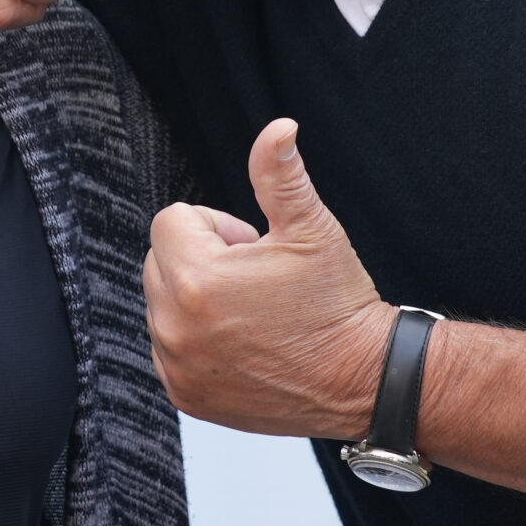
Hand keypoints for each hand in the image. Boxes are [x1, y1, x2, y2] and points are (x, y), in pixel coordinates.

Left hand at [142, 118, 395, 438]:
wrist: (363, 379)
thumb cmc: (338, 303)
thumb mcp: (311, 228)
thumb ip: (279, 174)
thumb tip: (278, 130)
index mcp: (198, 279)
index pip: (171, 220)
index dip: (218, 227)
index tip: (254, 249)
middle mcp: (175, 327)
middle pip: (161, 260)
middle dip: (202, 259)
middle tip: (256, 280)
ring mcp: (177, 366)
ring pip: (163, 303)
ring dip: (196, 298)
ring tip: (252, 312)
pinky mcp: (185, 394)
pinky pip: (168, 347)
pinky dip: (195, 338)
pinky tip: (242, 342)